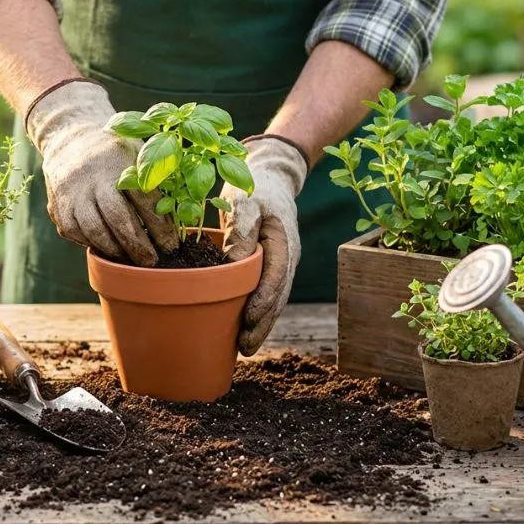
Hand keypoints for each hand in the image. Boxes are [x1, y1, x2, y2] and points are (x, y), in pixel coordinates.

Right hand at [26, 79, 177, 264]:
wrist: (69, 141)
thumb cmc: (115, 152)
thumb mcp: (138, 149)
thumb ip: (159, 174)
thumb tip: (186, 208)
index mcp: (117, 159)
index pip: (144, 198)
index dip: (160, 225)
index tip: (172, 244)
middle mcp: (92, 177)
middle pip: (118, 219)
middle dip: (139, 245)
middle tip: (154, 261)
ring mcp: (71, 194)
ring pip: (95, 232)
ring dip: (117, 251)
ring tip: (133, 261)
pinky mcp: (57, 208)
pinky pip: (77, 235)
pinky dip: (95, 246)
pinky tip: (111, 250)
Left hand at [220, 136, 306, 354]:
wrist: (270, 176)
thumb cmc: (255, 185)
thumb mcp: (246, 199)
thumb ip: (243, 226)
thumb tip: (236, 261)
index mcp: (284, 241)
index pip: (277, 277)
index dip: (264, 301)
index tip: (249, 320)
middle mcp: (287, 257)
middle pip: (278, 296)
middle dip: (263, 323)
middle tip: (244, 347)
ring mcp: (282, 263)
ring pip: (275, 299)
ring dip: (262, 324)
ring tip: (244, 348)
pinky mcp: (272, 266)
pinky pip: (268, 293)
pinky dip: (258, 312)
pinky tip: (243, 329)